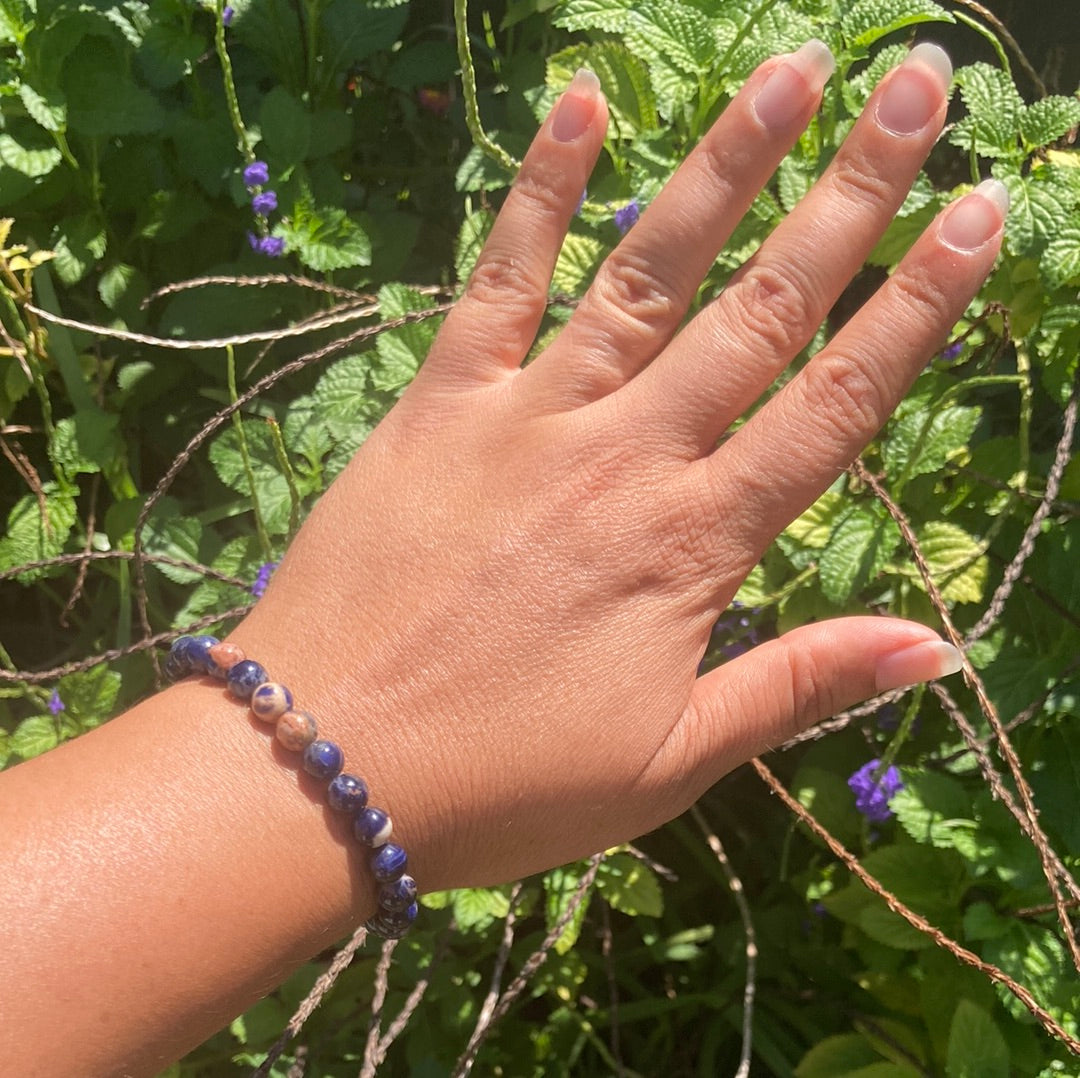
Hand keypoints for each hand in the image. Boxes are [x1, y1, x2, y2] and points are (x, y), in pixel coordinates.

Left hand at [237, 39, 1002, 892]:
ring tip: (792, 70)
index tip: (978, 214)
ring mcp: (528, 419)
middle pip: (760, 311)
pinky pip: (498, 282)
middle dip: (849, 195)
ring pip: (646, 273)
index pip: (833, 408)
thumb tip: (935, 653)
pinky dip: (538, 191)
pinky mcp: (438, 406)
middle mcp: (624, 459)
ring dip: (723, 165)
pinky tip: (578, 104)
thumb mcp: (669, 764)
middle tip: (916, 90)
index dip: (914, 308)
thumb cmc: (503, 782)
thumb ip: (797, 689)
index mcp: (691, 548)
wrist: (323, 765)